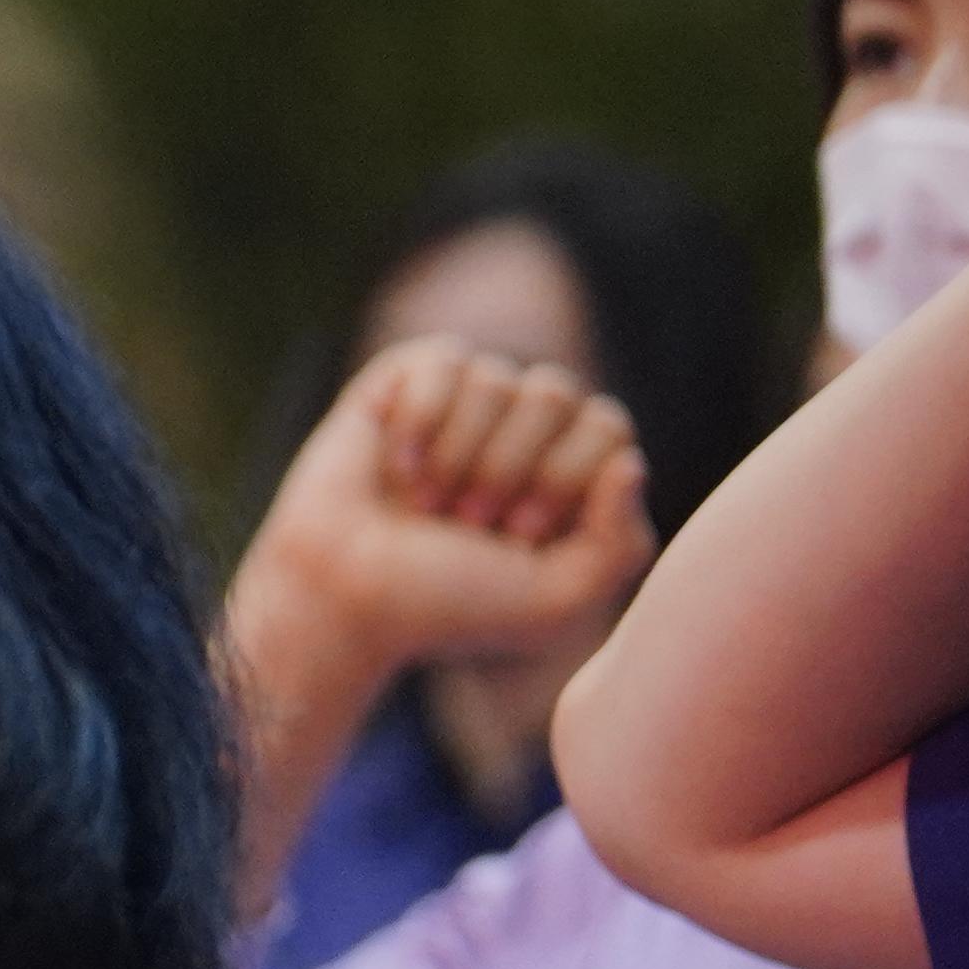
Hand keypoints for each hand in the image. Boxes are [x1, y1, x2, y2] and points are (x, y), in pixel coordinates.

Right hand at [238, 339, 653, 691]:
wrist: (340, 601)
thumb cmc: (445, 608)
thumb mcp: (559, 601)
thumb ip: (625, 545)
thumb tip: (628, 461)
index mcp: (566, 474)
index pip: (606, 427)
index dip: (563, 478)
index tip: (516, 537)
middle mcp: (519, 431)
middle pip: (556, 393)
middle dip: (508, 466)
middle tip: (466, 521)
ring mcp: (462, 404)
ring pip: (497, 379)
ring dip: (457, 455)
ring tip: (424, 504)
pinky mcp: (403, 385)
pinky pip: (444, 360)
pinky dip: (420, 420)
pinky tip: (396, 467)